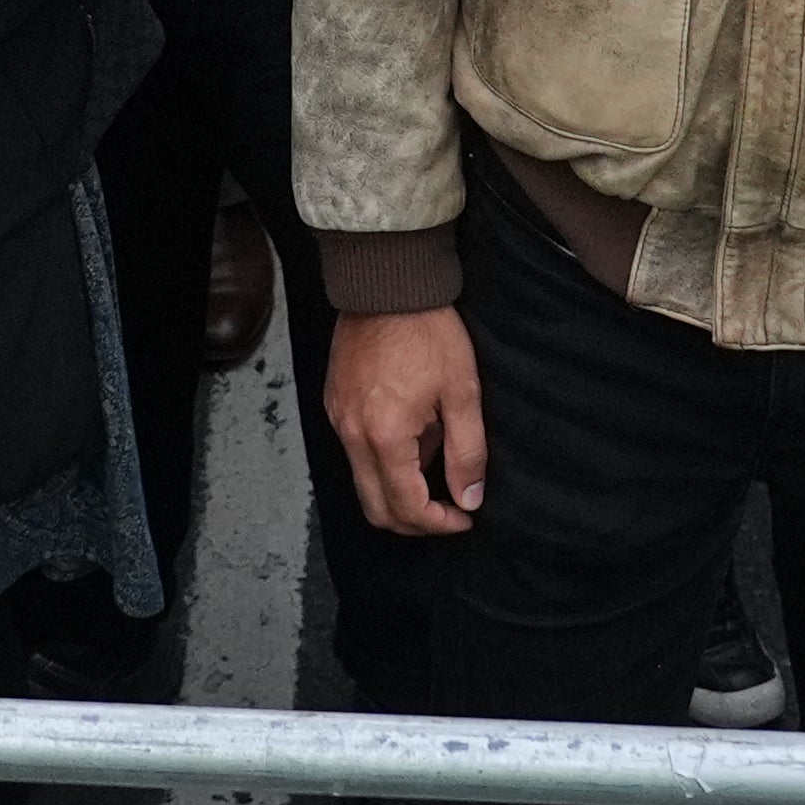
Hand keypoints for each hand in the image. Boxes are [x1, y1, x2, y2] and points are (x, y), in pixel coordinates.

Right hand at [325, 305, 490, 533]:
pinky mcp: (334, 403)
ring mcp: (337, 418)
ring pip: (363, 483)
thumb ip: (467, 452)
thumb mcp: (462, 391)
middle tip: (448, 512)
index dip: (439, 524)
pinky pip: (355, 453)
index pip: (406, 507)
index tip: (465, 517)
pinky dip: (383, 464)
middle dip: (414, 522)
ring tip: (435, 465)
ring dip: (398, 492)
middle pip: (375, 509)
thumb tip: (470, 499)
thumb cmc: (428, 329)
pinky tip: (413, 439)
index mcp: (385, 434)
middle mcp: (352, 433)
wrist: (387, 281)